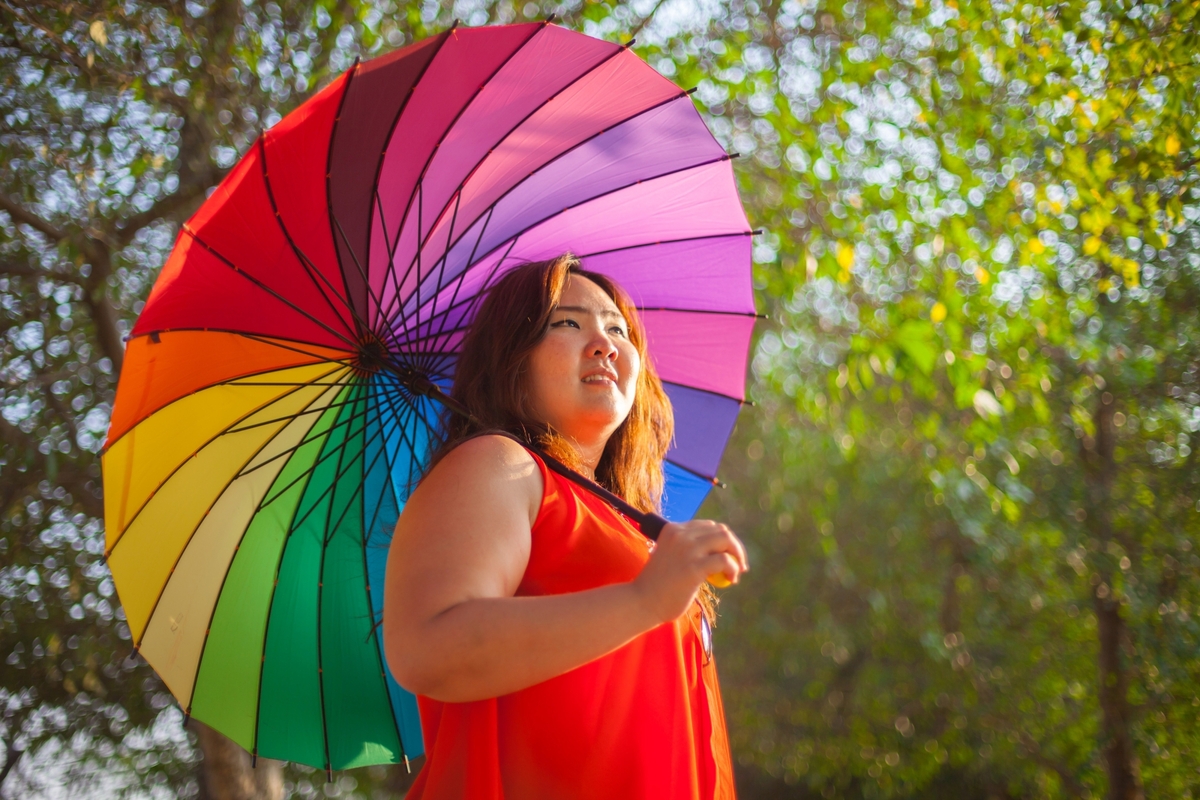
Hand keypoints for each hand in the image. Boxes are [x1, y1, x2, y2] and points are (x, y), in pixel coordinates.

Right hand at [631, 520, 747, 623]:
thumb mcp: (670, 557)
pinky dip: (734, 569)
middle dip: (733, 547)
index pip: (708, 526)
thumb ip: (688, 550)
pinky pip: (725, 561)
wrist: (641, 602)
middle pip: (721, 530)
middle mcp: (681, 534)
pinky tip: (730, 579)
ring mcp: (687, 549)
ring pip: (726, 540)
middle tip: (739, 564)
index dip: (721, 540)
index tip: (727, 555)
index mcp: (673, 529)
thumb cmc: (656, 585)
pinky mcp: (694, 567)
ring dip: (737, 555)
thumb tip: (716, 551)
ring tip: (736, 572)